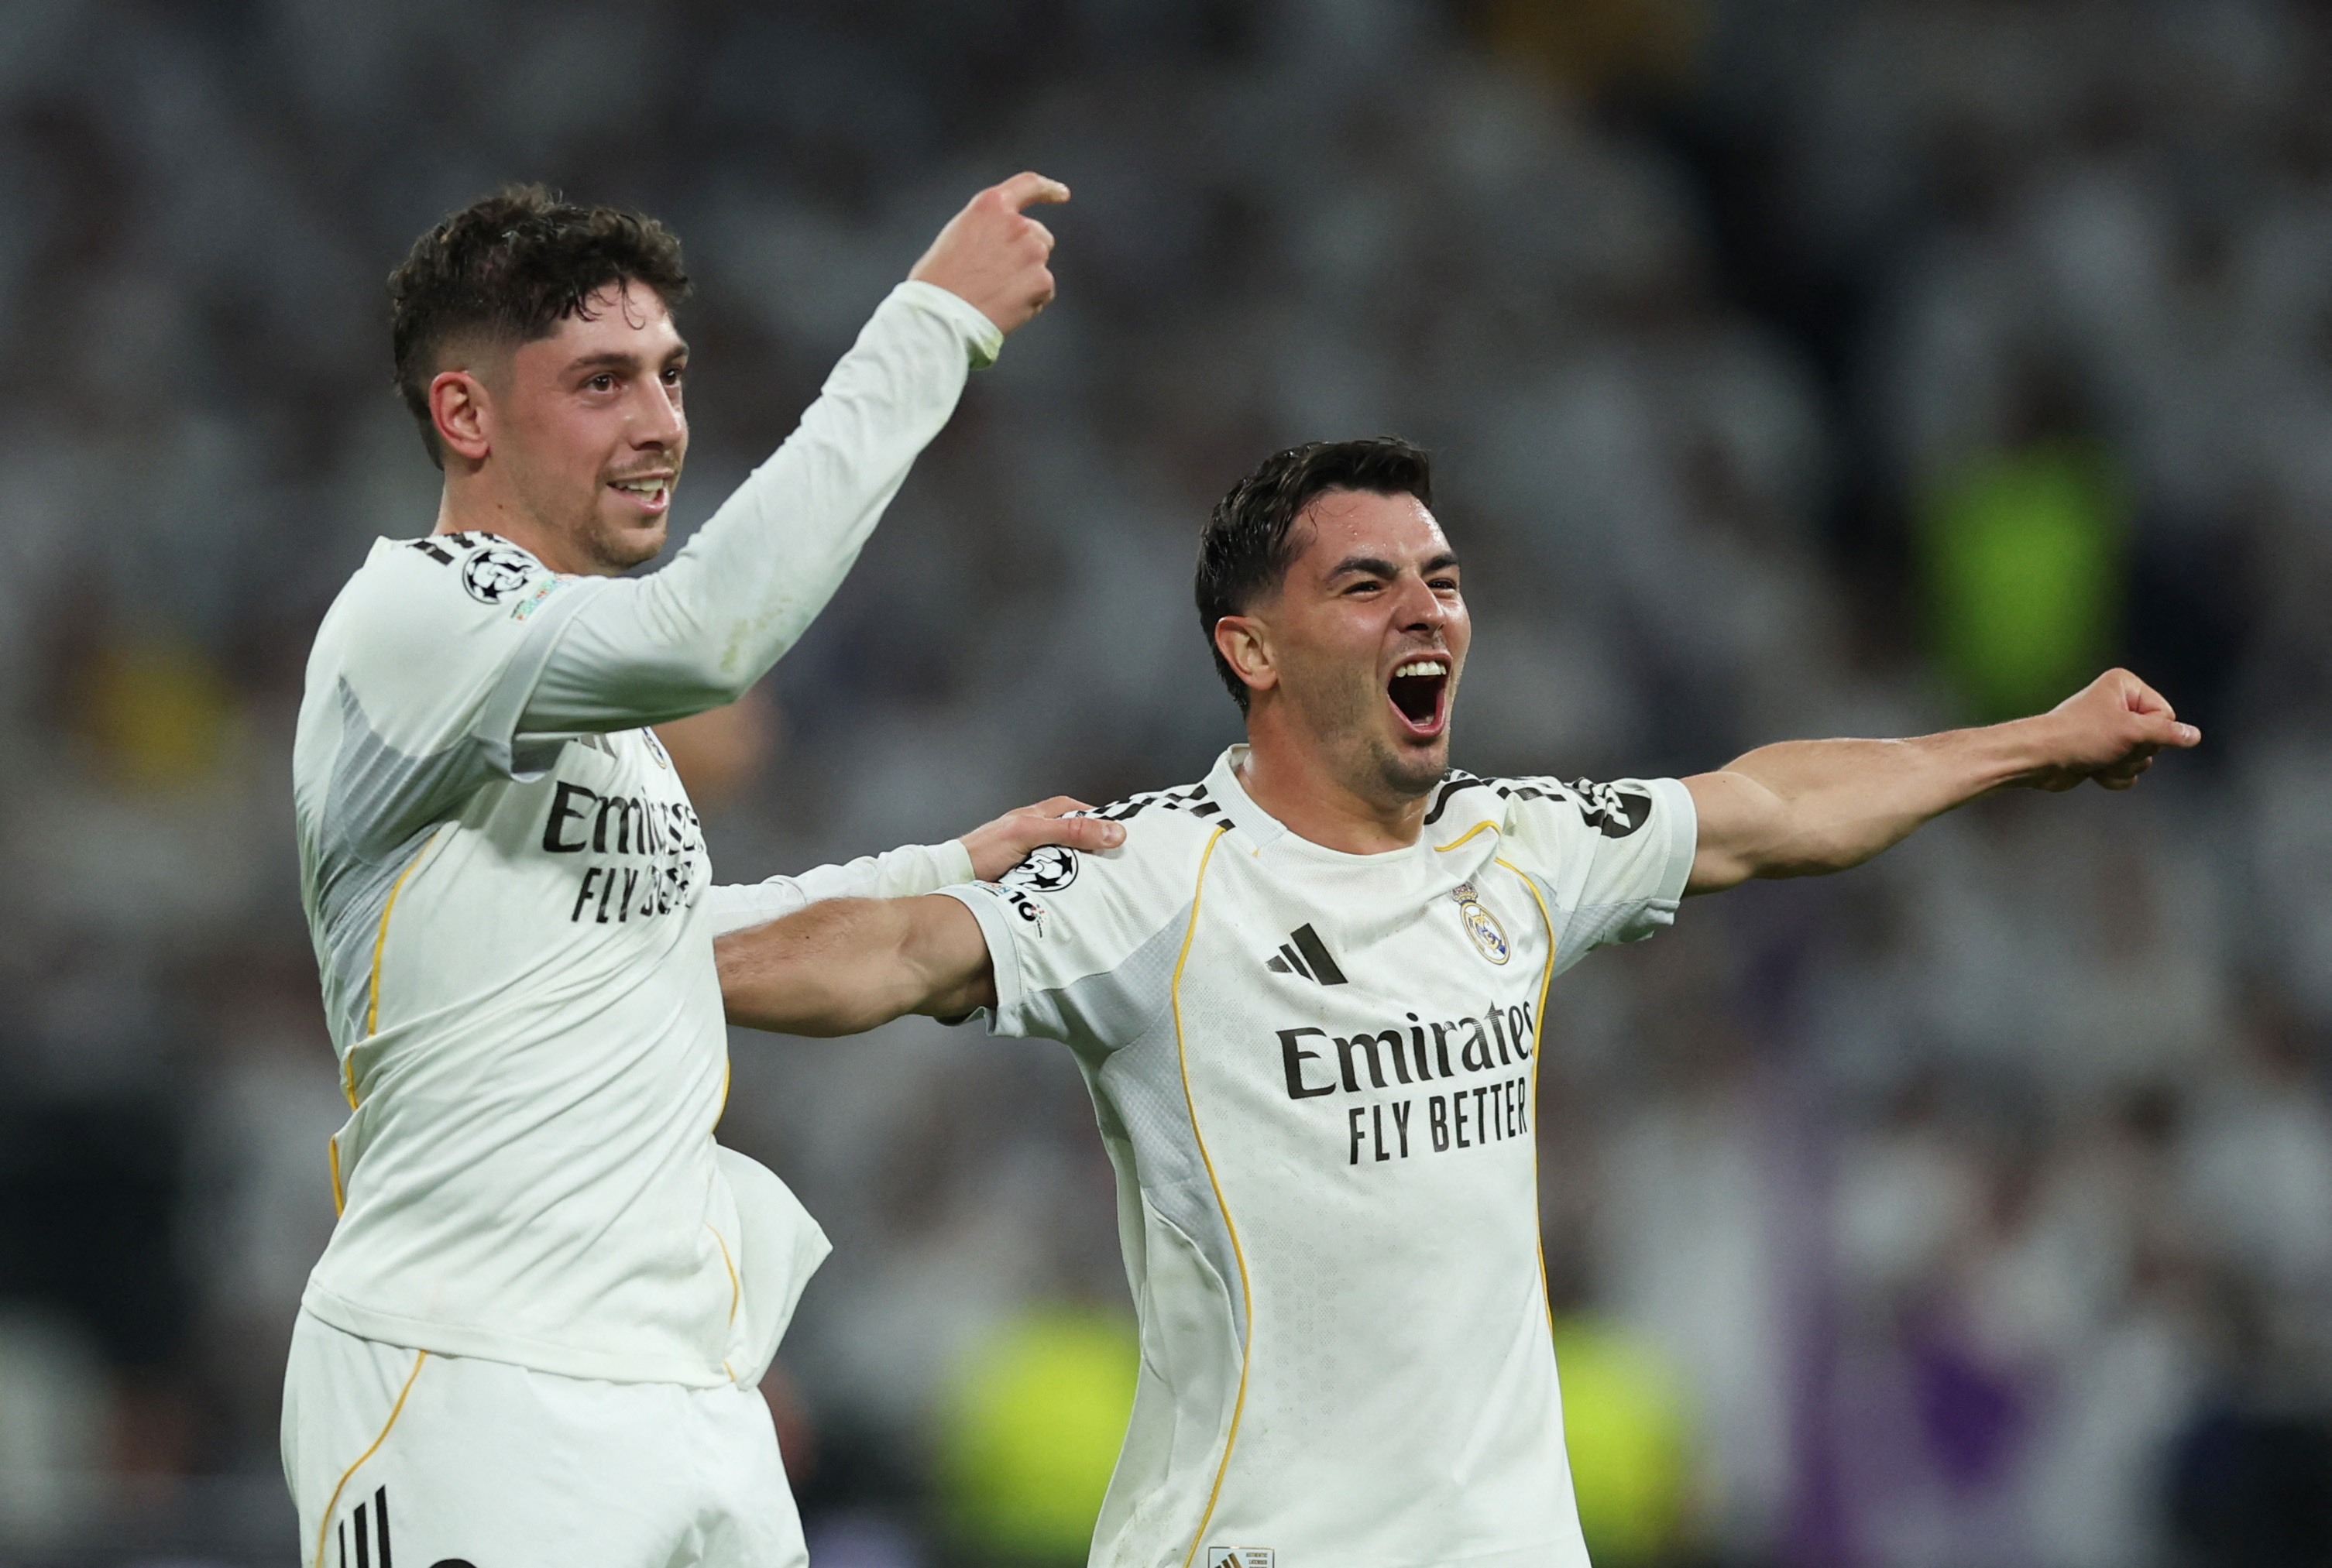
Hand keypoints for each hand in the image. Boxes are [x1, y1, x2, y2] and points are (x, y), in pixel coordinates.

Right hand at [908, 171, 1068, 335]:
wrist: (942, 315)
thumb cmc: (939, 280)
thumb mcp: (958, 234)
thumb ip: (987, 228)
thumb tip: (1004, 241)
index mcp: (991, 206)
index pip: (1028, 185)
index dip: (1048, 189)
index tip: (1062, 194)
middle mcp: (1017, 224)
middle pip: (1039, 234)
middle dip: (1026, 252)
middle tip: (998, 275)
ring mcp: (1033, 252)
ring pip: (1040, 265)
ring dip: (1026, 278)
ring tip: (995, 293)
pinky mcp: (1042, 281)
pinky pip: (1044, 292)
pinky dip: (1030, 301)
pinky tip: (1005, 308)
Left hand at [959, 795, 1123, 881]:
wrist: (950, 879)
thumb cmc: (982, 852)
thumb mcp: (1031, 834)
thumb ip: (1070, 831)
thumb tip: (1113, 831)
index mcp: (1036, 816)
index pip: (1077, 811)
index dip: (1099, 818)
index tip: (1122, 834)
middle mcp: (1034, 833)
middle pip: (1073, 835)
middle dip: (1093, 847)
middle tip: (1117, 862)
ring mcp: (1028, 856)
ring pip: (1064, 860)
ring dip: (1079, 870)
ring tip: (1100, 882)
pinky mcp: (1023, 878)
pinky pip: (1052, 880)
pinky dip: (1064, 885)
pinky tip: (1072, 896)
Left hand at [2022, 668, 2200, 791]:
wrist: (2040, 759)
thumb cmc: (2080, 736)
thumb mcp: (2131, 731)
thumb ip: (2167, 734)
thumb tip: (2194, 735)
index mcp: (2125, 686)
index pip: (2166, 714)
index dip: (2152, 732)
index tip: (2127, 734)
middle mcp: (2119, 704)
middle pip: (2155, 739)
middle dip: (2134, 752)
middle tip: (2109, 748)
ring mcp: (2110, 730)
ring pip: (2142, 758)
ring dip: (2123, 766)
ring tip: (2098, 759)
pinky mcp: (2102, 752)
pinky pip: (2127, 771)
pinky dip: (2114, 776)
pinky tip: (2094, 771)